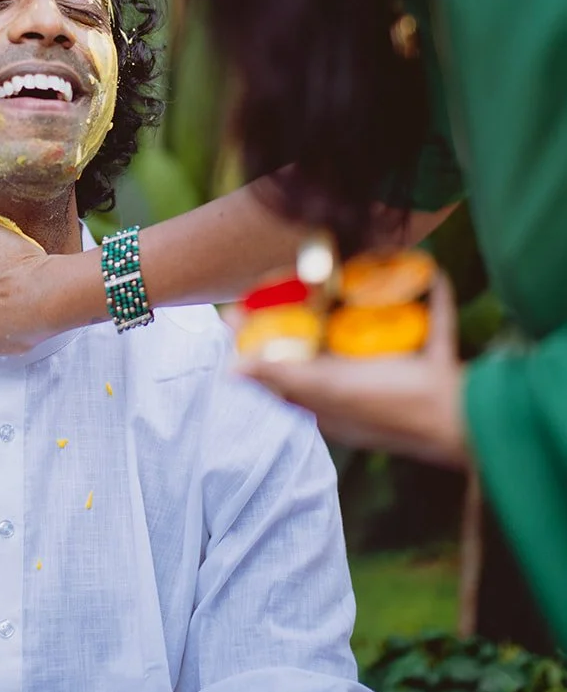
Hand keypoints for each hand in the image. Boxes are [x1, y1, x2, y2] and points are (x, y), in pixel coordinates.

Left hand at [234, 271, 469, 468]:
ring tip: (350, 271)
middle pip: (326, 351)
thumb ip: (282, 380)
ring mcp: (402, 378)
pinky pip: (433, 325)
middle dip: (308, 318)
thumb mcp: (328, 390)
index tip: (240, 308)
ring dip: (367, 308)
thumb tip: (230, 371)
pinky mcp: (437, 363)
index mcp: (332, 402)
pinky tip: (430, 269)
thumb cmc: (389, 406)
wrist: (461, 421)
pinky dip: (433, 299)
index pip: (283, 371)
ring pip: (377, 337)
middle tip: (292, 278)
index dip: (259, 344)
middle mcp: (362, 391)